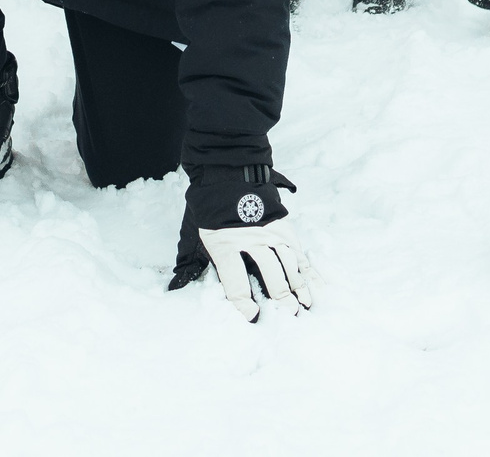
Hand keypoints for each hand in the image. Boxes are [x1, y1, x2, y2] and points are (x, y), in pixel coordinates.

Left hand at [168, 166, 314, 320]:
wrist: (227, 173)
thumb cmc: (209, 208)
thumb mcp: (194, 233)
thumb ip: (189, 262)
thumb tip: (174, 287)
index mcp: (225, 245)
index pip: (236, 282)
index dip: (244, 304)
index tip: (252, 315)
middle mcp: (251, 239)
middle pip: (272, 275)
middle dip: (282, 299)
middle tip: (288, 314)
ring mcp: (270, 232)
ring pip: (290, 264)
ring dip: (298, 286)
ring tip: (303, 304)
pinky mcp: (283, 226)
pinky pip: (299, 251)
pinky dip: (308, 269)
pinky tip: (315, 285)